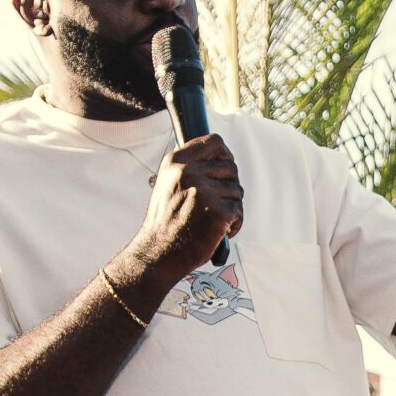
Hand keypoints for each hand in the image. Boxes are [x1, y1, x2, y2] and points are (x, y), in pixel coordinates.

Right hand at [131, 135, 243, 279]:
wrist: (157, 253)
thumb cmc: (166, 222)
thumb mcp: (168, 184)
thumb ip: (190, 167)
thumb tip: (221, 156)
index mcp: (176, 162)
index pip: (215, 142)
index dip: (225, 155)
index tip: (224, 169)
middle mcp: (189, 172)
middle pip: (231, 168)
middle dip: (229, 186)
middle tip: (217, 205)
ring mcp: (204, 191)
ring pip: (237, 191)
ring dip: (231, 207)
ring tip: (213, 221)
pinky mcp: (218, 211)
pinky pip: (239, 211)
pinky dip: (234, 224)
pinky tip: (219, 232)